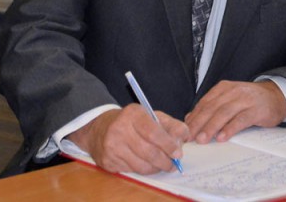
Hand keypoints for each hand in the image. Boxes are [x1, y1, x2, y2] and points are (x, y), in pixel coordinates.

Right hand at [68, 105, 188, 173]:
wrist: (100, 128)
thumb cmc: (131, 122)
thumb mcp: (150, 116)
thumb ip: (170, 125)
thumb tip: (185, 136)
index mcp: (133, 114)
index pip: (154, 132)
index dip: (168, 145)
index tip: (178, 153)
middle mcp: (120, 129)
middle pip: (149, 152)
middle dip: (165, 161)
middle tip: (173, 164)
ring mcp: (111, 146)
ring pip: (141, 165)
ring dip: (156, 168)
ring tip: (161, 165)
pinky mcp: (107, 161)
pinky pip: (132, 171)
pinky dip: (142, 169)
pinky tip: (144, 163)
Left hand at [185, 80, 285, 143]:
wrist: (276, 97)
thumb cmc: (249, 101)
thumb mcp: (229, 100)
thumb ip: (212, 108)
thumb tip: (190, 120)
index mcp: (223, 88)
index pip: (204, 103)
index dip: (193, 118)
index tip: (184, 132)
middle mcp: (233, 91)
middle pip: (211, 108)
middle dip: (199, 123)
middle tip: (190, 138)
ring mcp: (245, 100)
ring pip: (224, 113)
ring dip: (211, 127)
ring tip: (202, 139)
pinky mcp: (256, 110)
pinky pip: (241, 119)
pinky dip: (230, 128)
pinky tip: (222, 137)